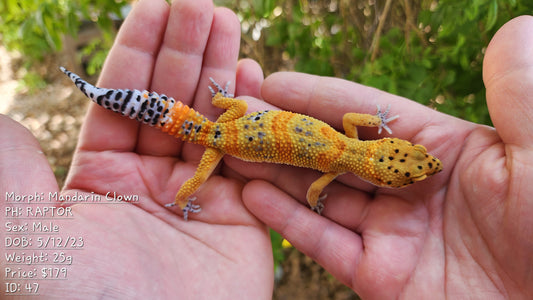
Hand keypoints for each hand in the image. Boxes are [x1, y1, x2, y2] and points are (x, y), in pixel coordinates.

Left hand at [1, 0, 270, 297]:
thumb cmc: (83, 298)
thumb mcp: (25, 235)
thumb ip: (12, 174)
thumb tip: (5, 119)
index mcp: (100, 177)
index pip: (122, 97)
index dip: (138, 49)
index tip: (155, 5)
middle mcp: (150, 180)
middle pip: (169, 99)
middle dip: (183, 48)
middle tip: (199, 2)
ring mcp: (198, 195)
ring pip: (210, 120)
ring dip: (217, 69)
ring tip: (225, 20)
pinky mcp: (241, 217)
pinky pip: (249, 157)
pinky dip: (253, 116)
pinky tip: (252, 73)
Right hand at [238, 16, 532, 297]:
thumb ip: (519, 91)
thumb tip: (510, 30)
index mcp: (442, 150)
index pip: (366, 114)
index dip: (318, 96)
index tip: (273, 82)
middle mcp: (408, 187)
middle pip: (333, 153)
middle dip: (284, 134)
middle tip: (237, 116)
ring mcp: (391, 233)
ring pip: (321, 195)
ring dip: (276, 173)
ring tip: (232, 151)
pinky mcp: (380, 277)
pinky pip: (325, 243)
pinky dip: (288, 221)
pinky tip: (252, 196)